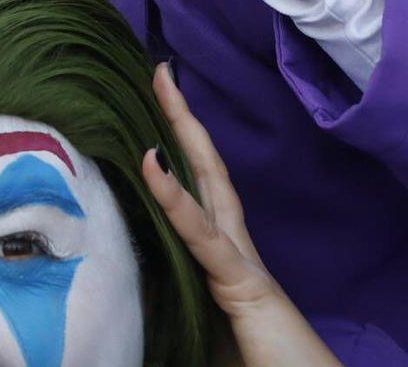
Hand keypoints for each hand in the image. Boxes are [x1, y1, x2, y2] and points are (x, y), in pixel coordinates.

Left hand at [140, 64, 343, 366]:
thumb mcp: (210, 334)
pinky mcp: (242, 286)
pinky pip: (204, 237)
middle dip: (184, 120)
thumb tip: (144, 295)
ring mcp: (242, 265)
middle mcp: (238, 251)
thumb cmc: (263, 366)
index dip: (180, 151)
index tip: (159, 111)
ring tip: (160, 87)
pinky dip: (176, 199)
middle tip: (160, 71)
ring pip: (208, 187)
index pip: (200, 195)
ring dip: (182, 135)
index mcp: (229, 263)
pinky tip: (153, 162)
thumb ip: (184, 305)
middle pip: (207, 171)